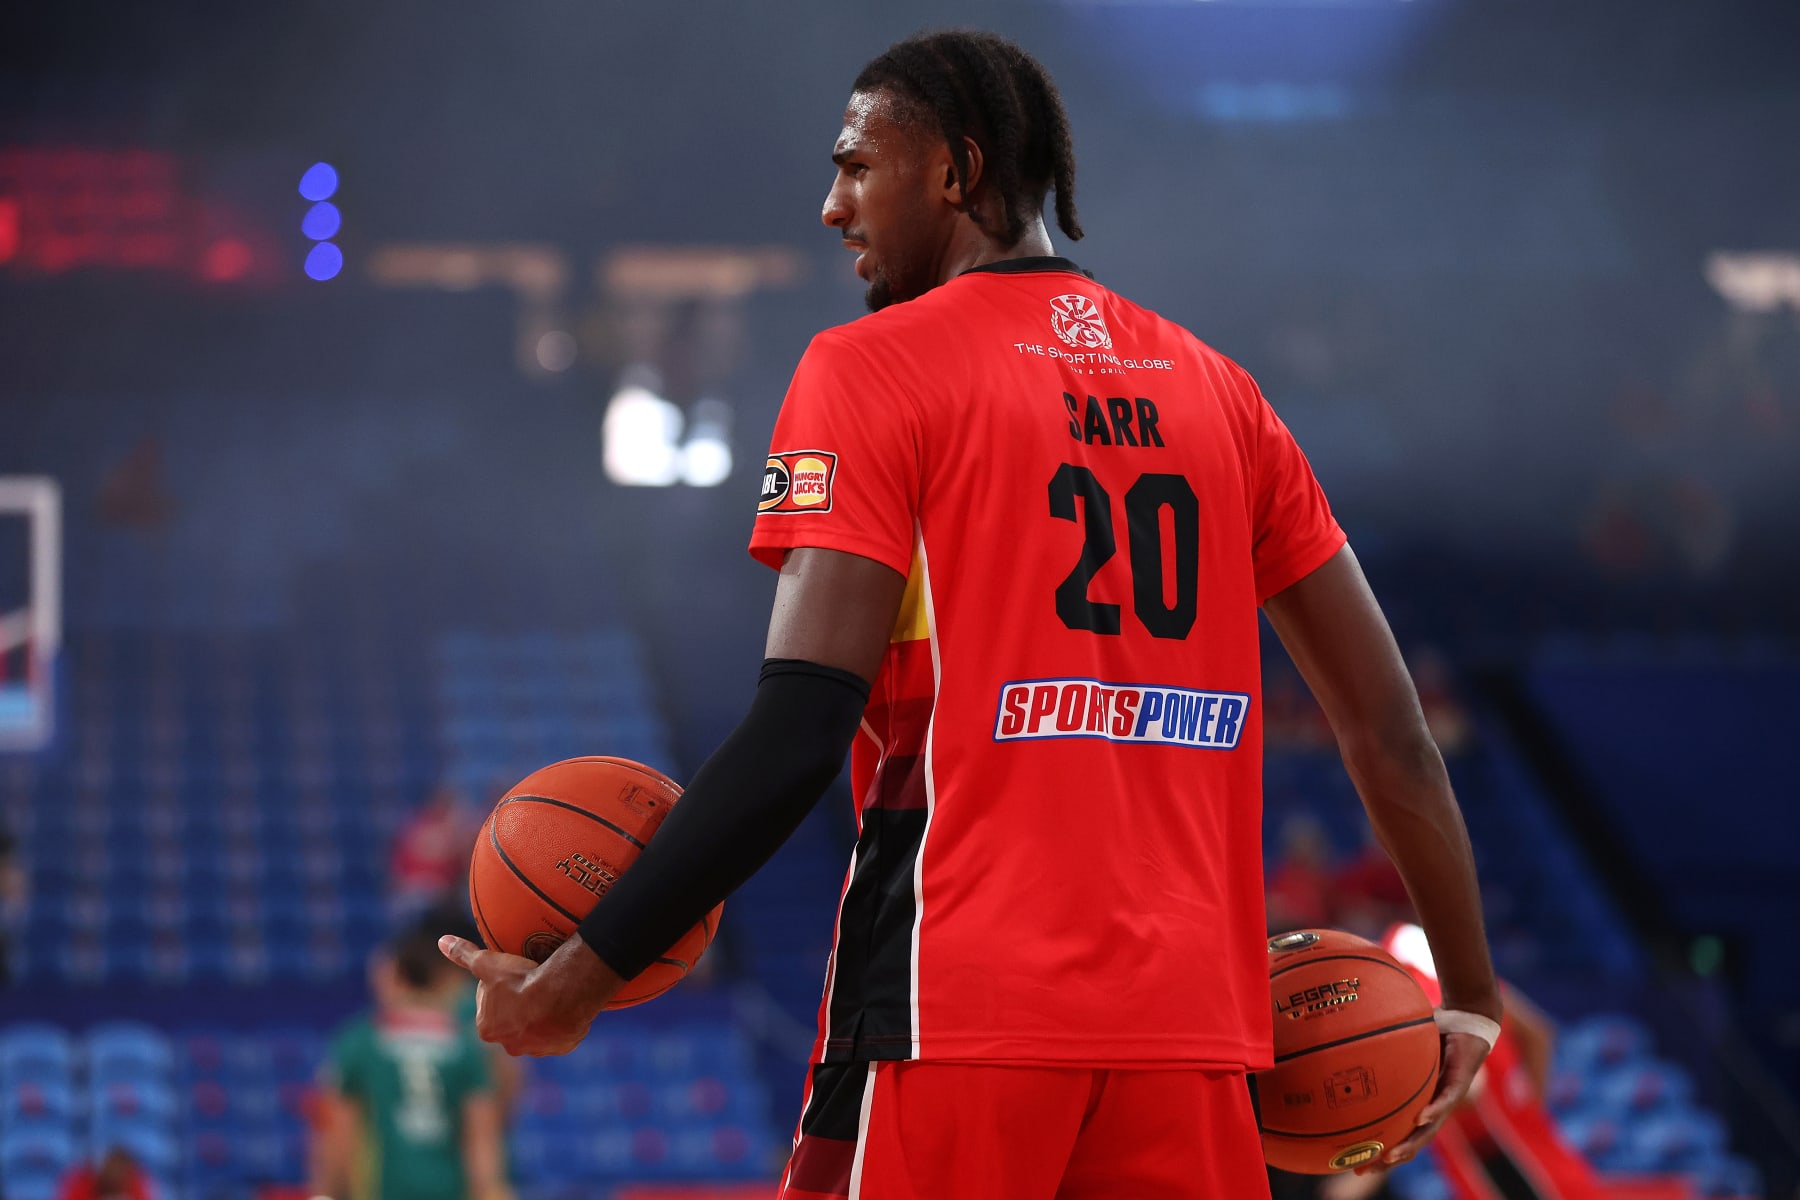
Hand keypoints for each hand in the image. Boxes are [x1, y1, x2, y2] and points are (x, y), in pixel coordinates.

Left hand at [438, 934, 620, 1055]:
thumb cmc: (519, 981)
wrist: (561, 994)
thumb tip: (443, 941)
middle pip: (511, 1021)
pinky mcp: (560, 1046)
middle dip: (517, 1006)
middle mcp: (509, 1045)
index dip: (498, 989)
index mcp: (487, 1029)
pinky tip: (563, 1004)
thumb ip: (463, 954)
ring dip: (539, 1015)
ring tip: (548, 993)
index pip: (488, 1007)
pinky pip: (558, 1033)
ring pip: (535, 1029)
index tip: (510, 977)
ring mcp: (536, 1048)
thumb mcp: (487, 963)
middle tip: (529, 983)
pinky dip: (559, 1022)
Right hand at [1357, 1031, 1489, 1171]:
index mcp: (1419, 1104)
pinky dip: (1432, 1111)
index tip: (1358, 1165)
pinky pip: (1444, 1102)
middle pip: (1410, 1142)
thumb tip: (1344, 1049)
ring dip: (1410, 1145)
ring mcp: (1446, 1099)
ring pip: (1428, 1130)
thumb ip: (1382, 1056)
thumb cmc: (1433, 1036)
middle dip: (1389, 1159)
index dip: (1380, 1151)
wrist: (1466, 1023)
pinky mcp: (1458, 1084)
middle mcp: (1432, 1108)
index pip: (1399, 1134)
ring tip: (1392, 1157)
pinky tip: (1420, 1119)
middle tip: (1366, 1170)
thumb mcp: (1403, 1051)